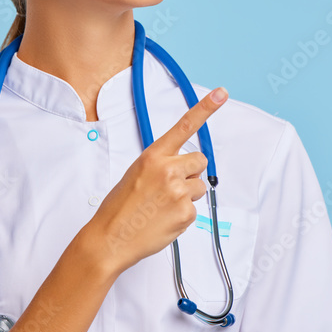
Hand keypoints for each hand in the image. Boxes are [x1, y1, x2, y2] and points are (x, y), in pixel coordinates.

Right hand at [87, 87, 228, 273]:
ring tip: (162, 206)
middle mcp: (168, 169)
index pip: (184, 126)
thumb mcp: (136, 173)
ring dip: (186, 194)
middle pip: (199, 160)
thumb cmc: (119, 207)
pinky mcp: (186, 212)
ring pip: (199, 186)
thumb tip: (181, 167)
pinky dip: (182, 214)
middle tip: (171, 186)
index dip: (206, 108)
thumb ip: (160, 164)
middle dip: (191, 171)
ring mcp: (179, 191)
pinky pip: (195, 208)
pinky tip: (163, 219)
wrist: (110, 238)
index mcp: (153, 156)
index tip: (221, 94)